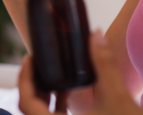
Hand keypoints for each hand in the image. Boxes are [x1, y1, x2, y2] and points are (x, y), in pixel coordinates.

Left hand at [18, 30, 142, 114]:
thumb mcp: (118, 97)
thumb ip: (104, 65)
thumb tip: (96, 35)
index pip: (25, 102)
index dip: (24, 78)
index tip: (30, 59)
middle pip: (31, 108)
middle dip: (34, 84)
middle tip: (40, 62)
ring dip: (45, 96)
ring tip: (53, 73)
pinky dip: (56, 106)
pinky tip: (67, 93)